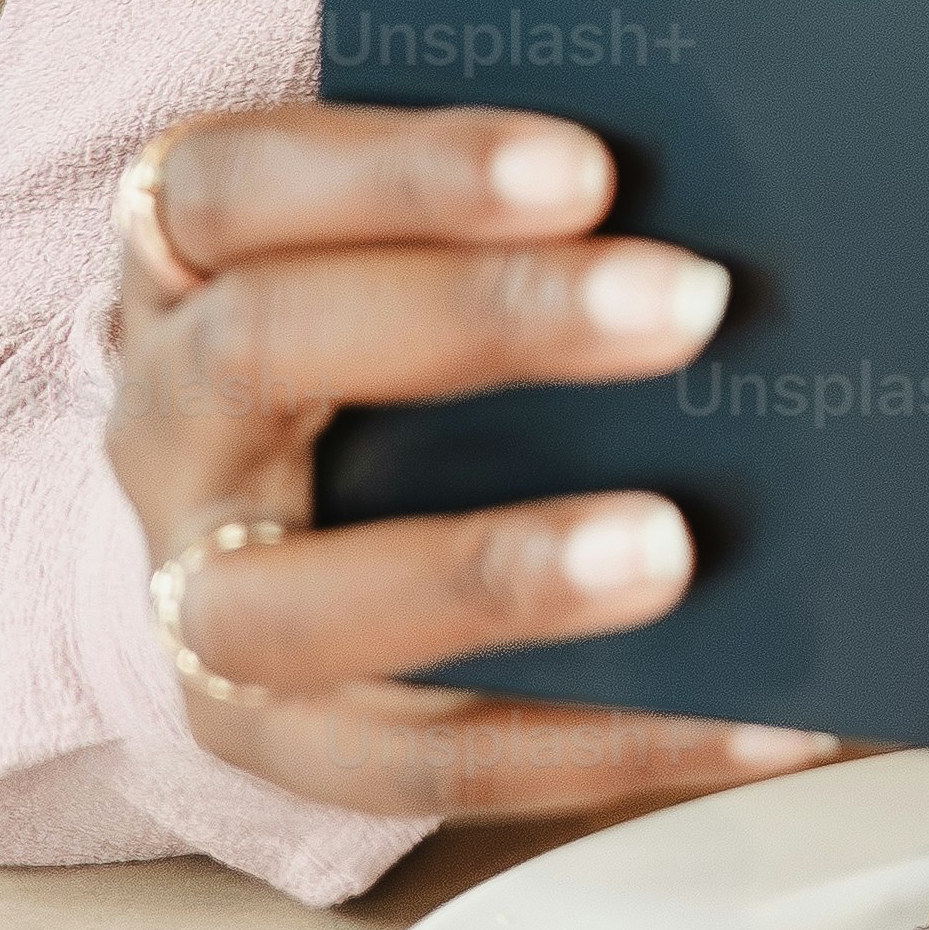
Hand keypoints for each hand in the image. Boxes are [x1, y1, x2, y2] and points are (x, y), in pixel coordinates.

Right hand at [106, 104, 840, 822]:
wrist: (264, 531)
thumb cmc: (395, 336)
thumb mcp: (407, 252)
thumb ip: (533, 215)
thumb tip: (752, 182)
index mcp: (187, 262)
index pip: (237, 181)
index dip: (404, 170)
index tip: (587, 166)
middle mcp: (169, 422)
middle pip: (269, 347)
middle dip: (487, 318)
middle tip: (689, 305)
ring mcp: (197, 596)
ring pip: (302, 598)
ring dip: (495, 573)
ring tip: (672, 551)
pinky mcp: (275, 741)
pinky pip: (424, 763)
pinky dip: (599, 746)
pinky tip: (758, 723)